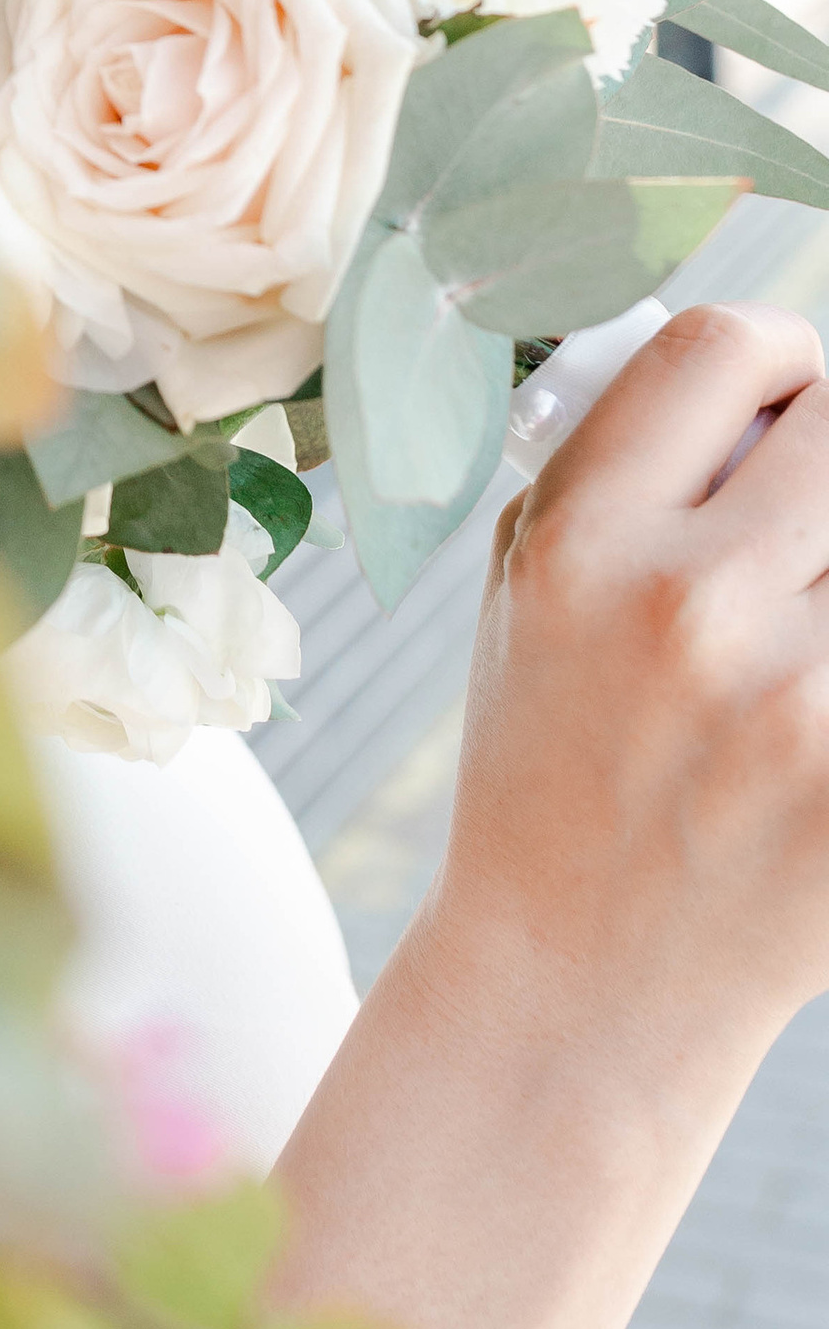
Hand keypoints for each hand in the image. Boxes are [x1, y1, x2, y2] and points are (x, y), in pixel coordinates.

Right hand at [432, 301, 828, 1093]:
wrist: (579, 980)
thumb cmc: (560, 759)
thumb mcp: (527, 590)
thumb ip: (618, 461)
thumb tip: (768, 372)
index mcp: (581, 540)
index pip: (720, 348)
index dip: (782, 350)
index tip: (791, 395)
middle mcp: (686, 608)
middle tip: (812, 525)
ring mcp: (793, 706)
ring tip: (807, 616)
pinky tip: (815, 692)